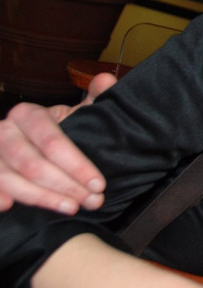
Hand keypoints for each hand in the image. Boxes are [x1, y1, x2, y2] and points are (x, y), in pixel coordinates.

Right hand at [0, 86, 107, 213]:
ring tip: (71, 208)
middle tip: (92, 201)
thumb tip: (106, 79)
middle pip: (32, 164)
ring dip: (42, 198)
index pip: (53, 142)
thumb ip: (95, 99)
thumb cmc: (59, 131)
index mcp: (27, 114)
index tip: (99, 184)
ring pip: (12, 179)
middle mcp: (4, 131)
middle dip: (65, 186)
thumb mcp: (77, 114)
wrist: (30, 142)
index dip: (76, 165)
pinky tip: (9, 207)